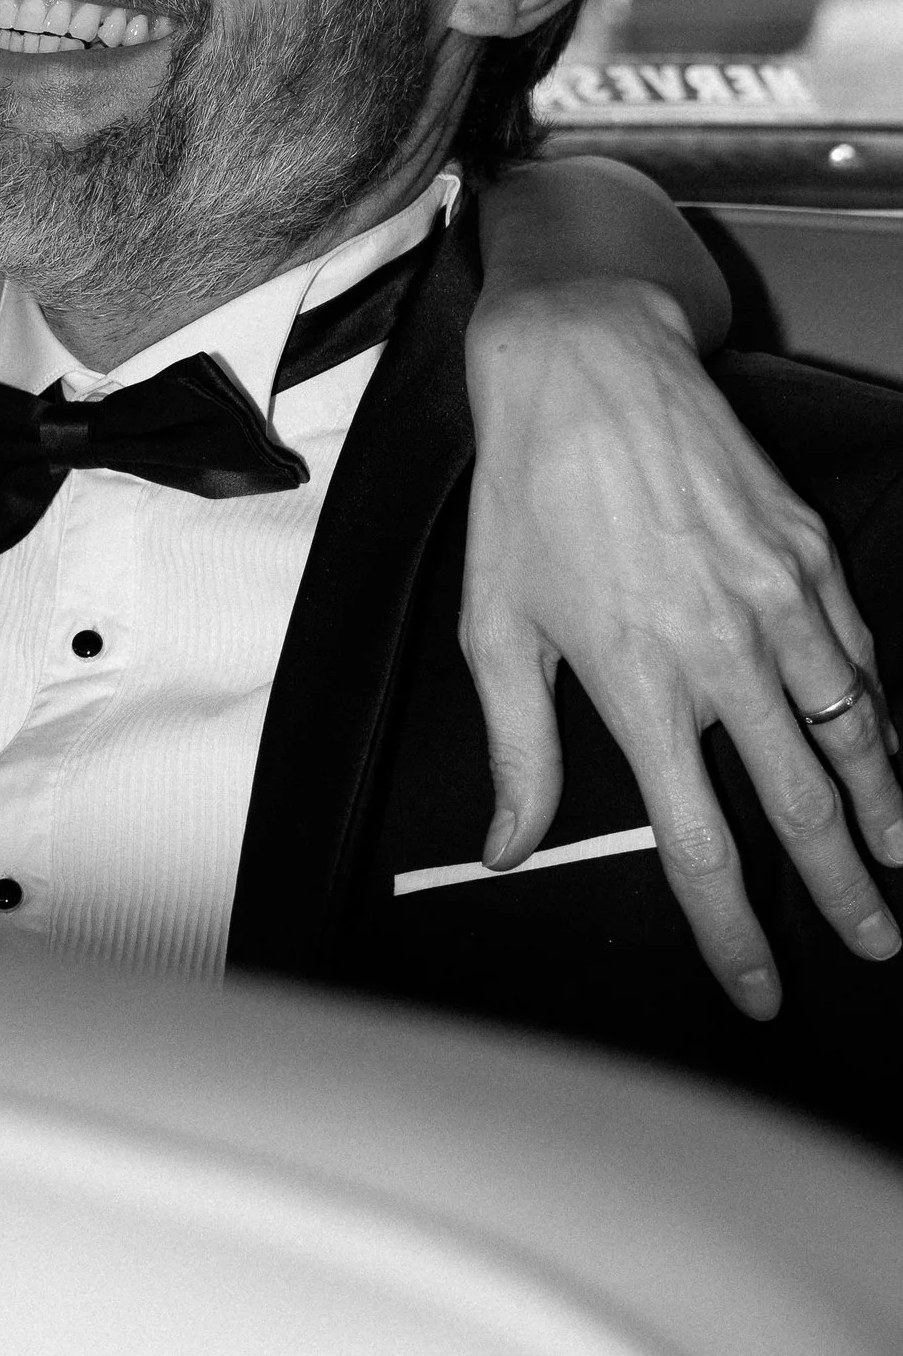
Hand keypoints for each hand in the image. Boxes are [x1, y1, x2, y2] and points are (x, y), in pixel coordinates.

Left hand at [460, 275, 902, 1017]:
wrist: (587, 367)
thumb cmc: (526, 499)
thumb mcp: (494, 629)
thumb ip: (518, 752)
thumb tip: (507, 849)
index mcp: (636, 686)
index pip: (698, 844)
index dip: (733, 931)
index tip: (759, 988)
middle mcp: (719, 653)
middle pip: (799, 806)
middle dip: (842, 891)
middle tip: (873, 947)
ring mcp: (777, 602)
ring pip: (853, 734)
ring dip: (884, 813)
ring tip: (902, 868)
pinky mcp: (809, 556)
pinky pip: (862, 658)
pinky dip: (883, 719)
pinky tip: (888, 756)